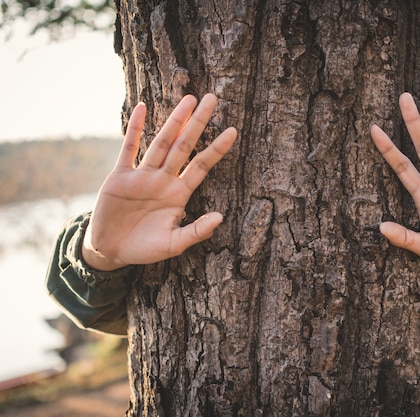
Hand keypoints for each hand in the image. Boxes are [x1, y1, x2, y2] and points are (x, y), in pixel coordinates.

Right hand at [82, 94, 236, 270]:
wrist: (111, 251)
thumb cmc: (145, 248)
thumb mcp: (173, 244)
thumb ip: (196, 231)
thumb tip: (221, 217)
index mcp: (179, 194)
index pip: (201, 166)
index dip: (216, 149)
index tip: (233, 130)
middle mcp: (163, 180)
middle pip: (185, 146)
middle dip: (198, 123)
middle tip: (213, 99)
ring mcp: (142, 175)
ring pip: (161, 142)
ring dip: (174, 121)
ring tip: (189, 99)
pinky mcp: (119, 176)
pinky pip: (128, 148)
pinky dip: (135, 128)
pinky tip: (142, 107)